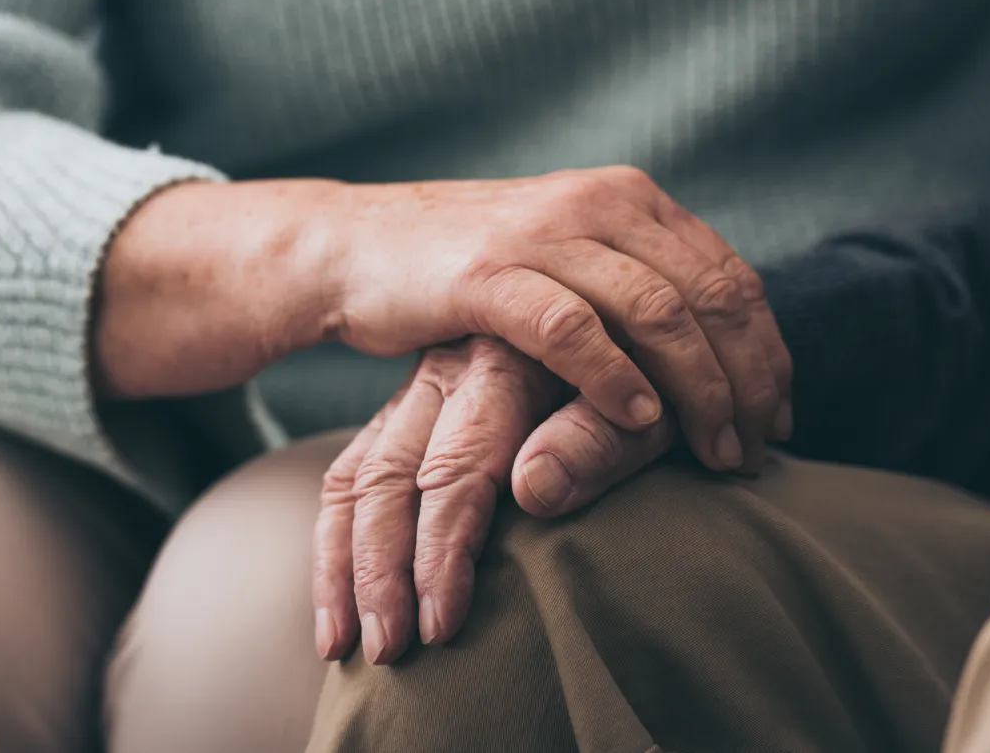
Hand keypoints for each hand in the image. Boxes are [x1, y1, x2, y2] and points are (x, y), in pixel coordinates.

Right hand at [312, 337, 675, 664]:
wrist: (638, 336)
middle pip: (389, 479)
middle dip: (379, 572)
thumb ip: (596, 442)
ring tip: (342, 646)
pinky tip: (334, 599)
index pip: (456, 471)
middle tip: (388, 653)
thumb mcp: (647, 409)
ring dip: (344, 565)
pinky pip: (347, 475)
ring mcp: (416, 392)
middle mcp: (445, 373)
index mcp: (501, 363)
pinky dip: (333, 539)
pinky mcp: (405, 414)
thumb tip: (531, 490)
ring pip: (354, 479)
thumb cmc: (655, 387)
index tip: (441, 625)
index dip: (442, 552)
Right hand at [328, 167, 790, 470]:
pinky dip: (616, 378)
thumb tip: (712, 350)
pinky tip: (640, 420)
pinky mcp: (487, 274)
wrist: (355, 249)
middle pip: (710, 295)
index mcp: (626, 198)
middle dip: (747, 378)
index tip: (777, 414)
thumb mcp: (563, 262)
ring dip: (698, 388)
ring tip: (713, 448)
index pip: (729, 274)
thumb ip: (629, 285)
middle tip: (756, 445)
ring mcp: (542, 235)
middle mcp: (596, 203)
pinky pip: (573, 329)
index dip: (767, 350)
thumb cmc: (465, 273)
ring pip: (657, 311)